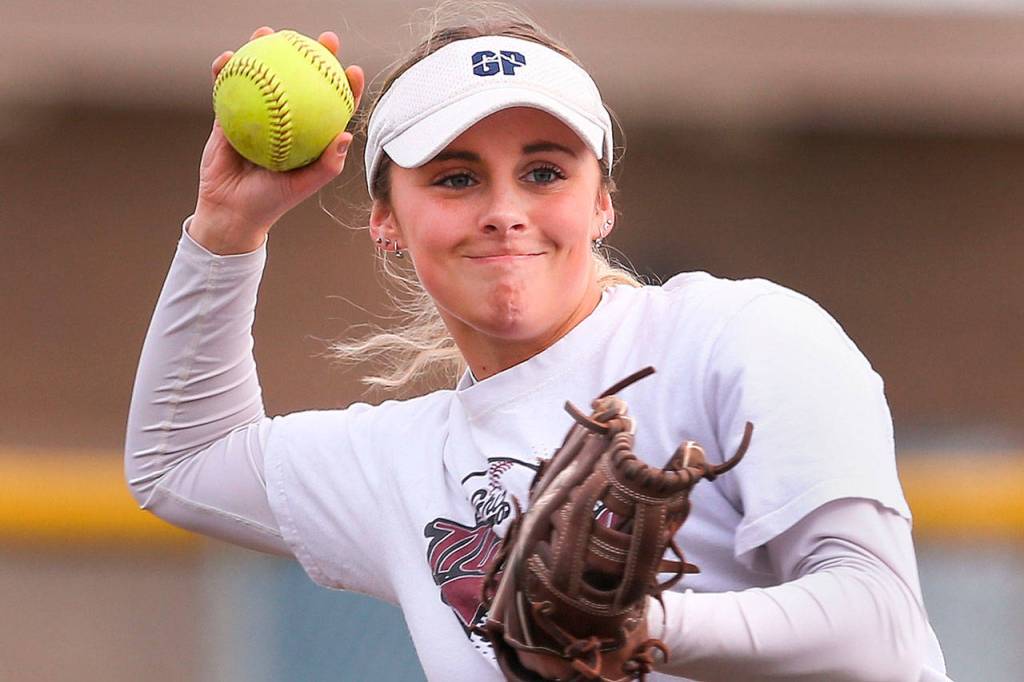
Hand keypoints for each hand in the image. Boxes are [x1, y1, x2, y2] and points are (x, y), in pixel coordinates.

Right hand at [190, 27, 365, 254]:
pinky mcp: (229, 115)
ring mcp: (258, 115)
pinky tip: (228, 58)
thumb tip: (347, 134)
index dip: (345, 86)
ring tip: (267, 33)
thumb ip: (326, 164)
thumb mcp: (303, 187)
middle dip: (313, 54)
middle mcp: (287, 120)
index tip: (352, 69)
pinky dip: (226, 71)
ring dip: (265, 50)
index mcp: (309, 135)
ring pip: (265, 76)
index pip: (333, 105)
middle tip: (322, 38)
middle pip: (302, 80)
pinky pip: (228, 88)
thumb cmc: (271, 203)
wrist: (231, 211)